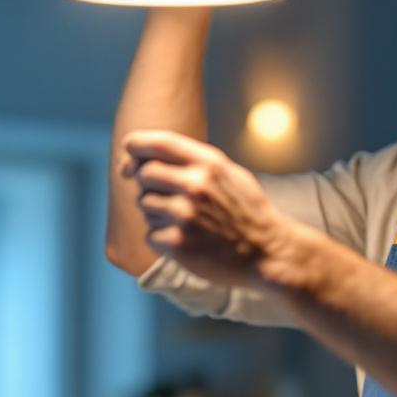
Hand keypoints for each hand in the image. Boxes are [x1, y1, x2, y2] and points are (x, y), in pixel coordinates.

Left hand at [120, 129, 287, 288]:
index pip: (160, 143)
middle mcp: (195, 186)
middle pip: (144, 173)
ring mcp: (185, 216)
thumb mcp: (229, 174)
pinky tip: (185, 240)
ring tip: (183, 221)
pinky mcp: (177, 245)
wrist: (268, 253)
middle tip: (162, 193)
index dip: (137, 143)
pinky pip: (149, 234)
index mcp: (209, 164)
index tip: (128, 149)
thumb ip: (193, 161)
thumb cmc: (245, 211)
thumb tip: (142, 158)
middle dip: (146, 182)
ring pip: (144, 205)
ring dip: (155, 213)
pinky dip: (161, 238)